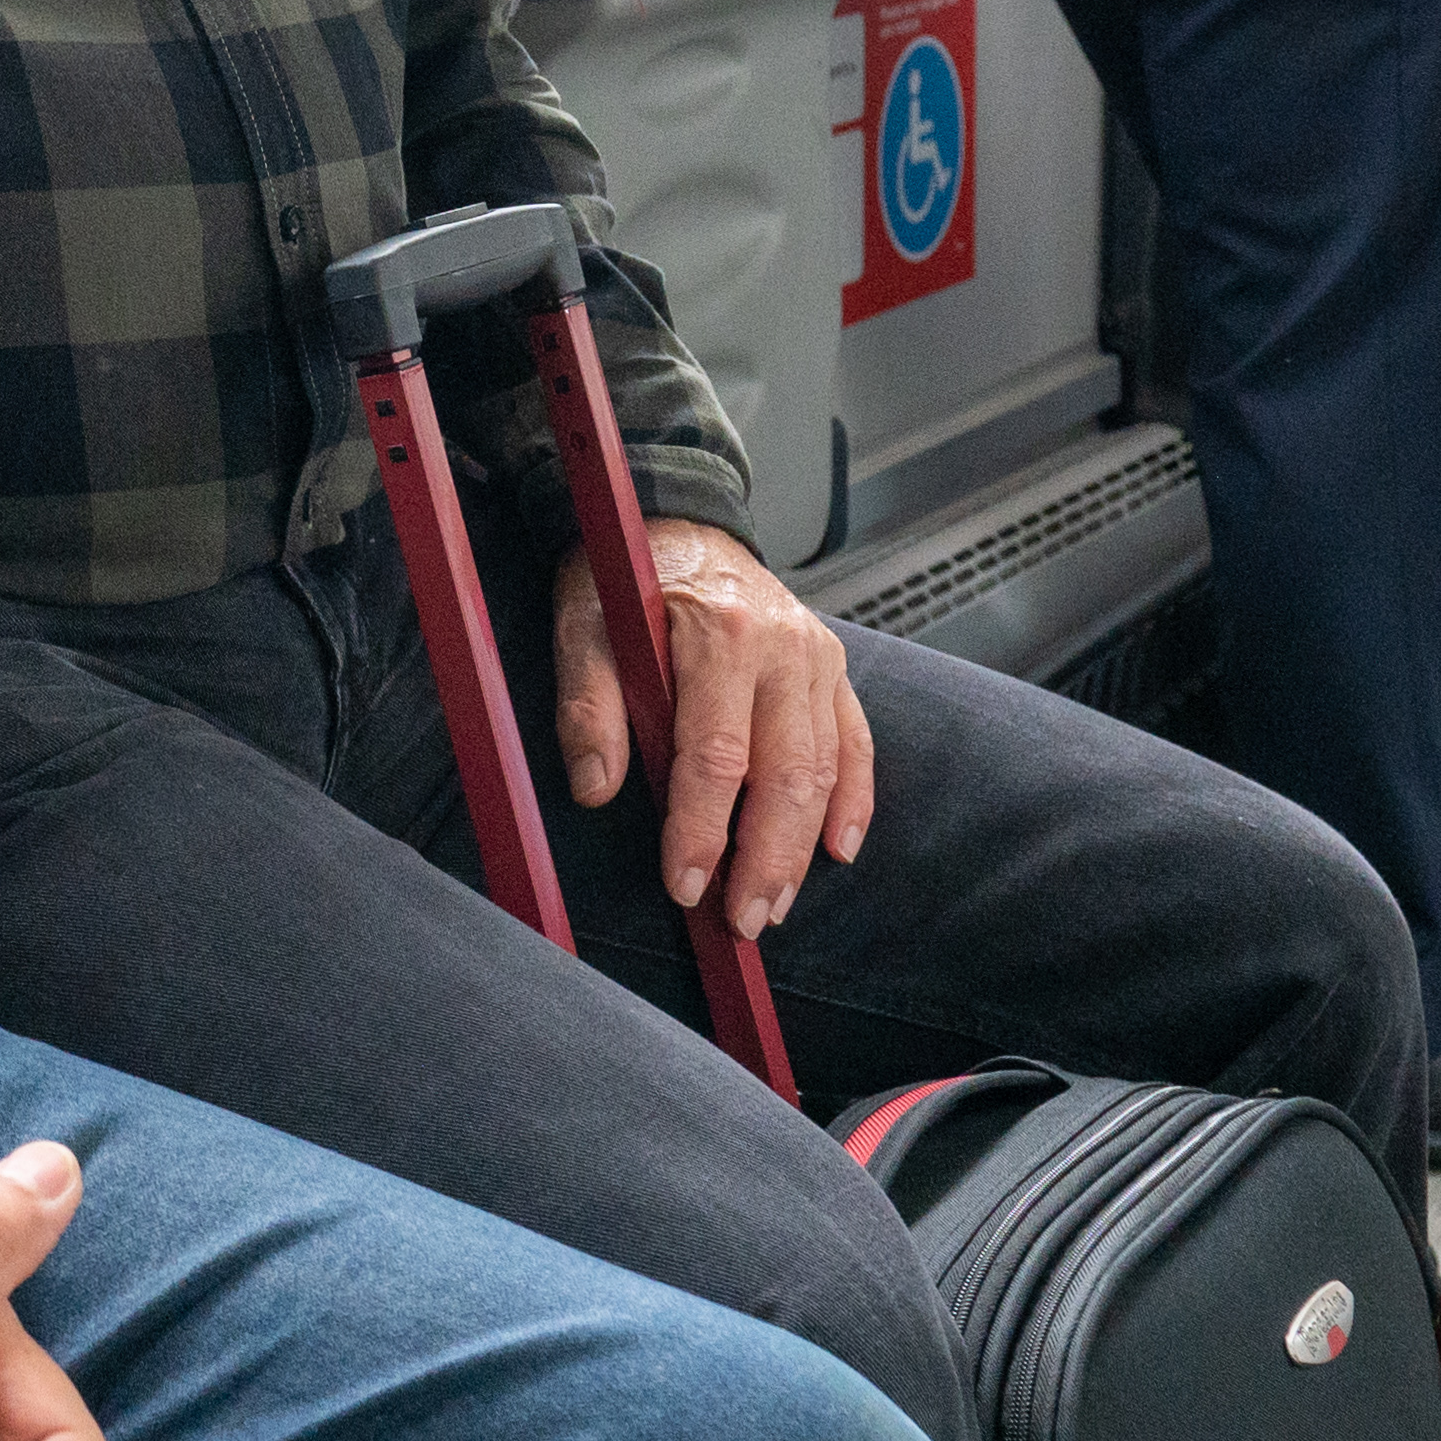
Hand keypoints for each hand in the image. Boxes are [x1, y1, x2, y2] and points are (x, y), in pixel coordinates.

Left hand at [555, 519, 878, 935]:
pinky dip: (854, 801)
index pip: (716, 755)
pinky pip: (855, 743)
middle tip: (741, 921)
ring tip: (774, 905)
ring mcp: (817, 656)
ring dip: (803, 848)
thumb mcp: (584, 625)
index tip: (685, 885)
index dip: (702, 829)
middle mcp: (783, 645)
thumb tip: (596, 788)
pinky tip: (838, 851)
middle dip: (765, 859)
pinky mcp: (833, 667)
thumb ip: (588, 704)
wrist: (676, 519)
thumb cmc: (624, 576)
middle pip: (786, 774)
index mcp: (720, 632)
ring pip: (825, 769)